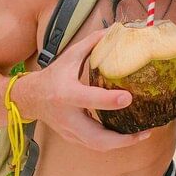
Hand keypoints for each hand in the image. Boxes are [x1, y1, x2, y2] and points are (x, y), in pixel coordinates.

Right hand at [34, 29, 150, 150]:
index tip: (128, 98)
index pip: (88, 99)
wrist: (30, 98)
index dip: (108, 100)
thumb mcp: (70, 56)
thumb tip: (117, 29)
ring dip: (122, 143)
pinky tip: (129, 135)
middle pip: (95, 137)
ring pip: (97, 146)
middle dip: (122, 139)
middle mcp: (68, 116)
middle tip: (145, 131)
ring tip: (143, 134)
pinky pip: (95, 145)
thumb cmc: (54, 75)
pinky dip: (113, 142)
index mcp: (66, 93)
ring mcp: (69, 131)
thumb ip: (93, 43)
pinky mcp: (72, 138)